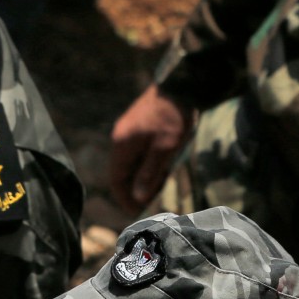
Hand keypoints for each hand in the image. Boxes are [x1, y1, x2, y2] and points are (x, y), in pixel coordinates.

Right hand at [108, 87, 193, 215]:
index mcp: (122, 145)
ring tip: (162, 184)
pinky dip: (147, 165)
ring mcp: (128, 132)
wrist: (181, 85)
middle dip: (136, 190)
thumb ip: (149, 173)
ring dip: (143, 178)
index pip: (116, 180)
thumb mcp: (165, 150)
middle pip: (122, 174)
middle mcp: (120, 139)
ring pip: (131, 164)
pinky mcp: (137, 128)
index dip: (125, 199)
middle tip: (155, 201)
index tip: (138, 213)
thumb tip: (137, 197)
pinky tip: (163, 167)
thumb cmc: (174, 119)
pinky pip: (138, 154)